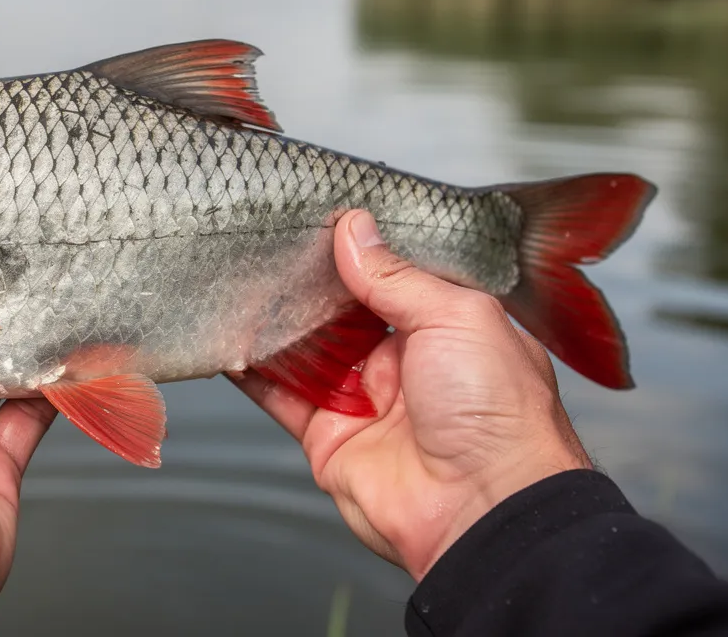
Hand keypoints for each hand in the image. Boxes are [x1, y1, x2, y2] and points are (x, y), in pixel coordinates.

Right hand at [231, 210, 590, 579]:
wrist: (481, 508)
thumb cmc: (498, 414)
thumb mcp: (457, 316)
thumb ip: (396, 276)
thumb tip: (354, 231)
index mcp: (450, 330)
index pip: (396, 279)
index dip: (361, 251)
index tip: (323, 219)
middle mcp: (408, 365)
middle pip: (344, 314)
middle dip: (310, 285)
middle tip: (271, 245)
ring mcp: (366, 403)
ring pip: (307, 354)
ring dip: (275, 325)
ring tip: (240, 283)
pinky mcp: (330, 438)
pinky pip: (283, 399)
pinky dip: (253, 374)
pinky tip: (230, 343)